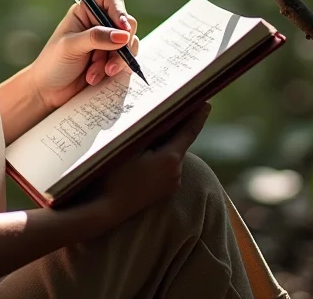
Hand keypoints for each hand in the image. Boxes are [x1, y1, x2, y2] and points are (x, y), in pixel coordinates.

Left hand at [29, 0, 139, 111]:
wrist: (48, 91)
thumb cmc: (53, 63)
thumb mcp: (71, 46)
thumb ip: (96, 37)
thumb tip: (123, 35)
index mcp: (86, 12)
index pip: (112, 2)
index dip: (121, 13)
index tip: (124, 30)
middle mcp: (98, 24)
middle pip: (126, 25)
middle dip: (120, 45)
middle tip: (110, 63)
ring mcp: (107, 43)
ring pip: (128, 45)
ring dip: (115, 61)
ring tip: (95, 74)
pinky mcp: (111, 60)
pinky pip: (125, 61)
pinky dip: (115, 70)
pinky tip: (95, 78)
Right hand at [89, 103, 211, 230]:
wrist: (105, 210)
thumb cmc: (115, 175)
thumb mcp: (130, 146)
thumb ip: (148, 130)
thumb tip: (161, 114)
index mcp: (171, 159)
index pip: (189, 131)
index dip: (197, 115)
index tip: (207, 102)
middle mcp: (176, 172)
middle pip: (180, 141)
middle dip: (177, 125)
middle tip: (173, 106)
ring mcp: (171, 184)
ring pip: (172, 153)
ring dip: (167, 140)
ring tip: (155, 126)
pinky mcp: (163, 191)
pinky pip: (167, 166)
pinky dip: (162, 154)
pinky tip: (147, 149)